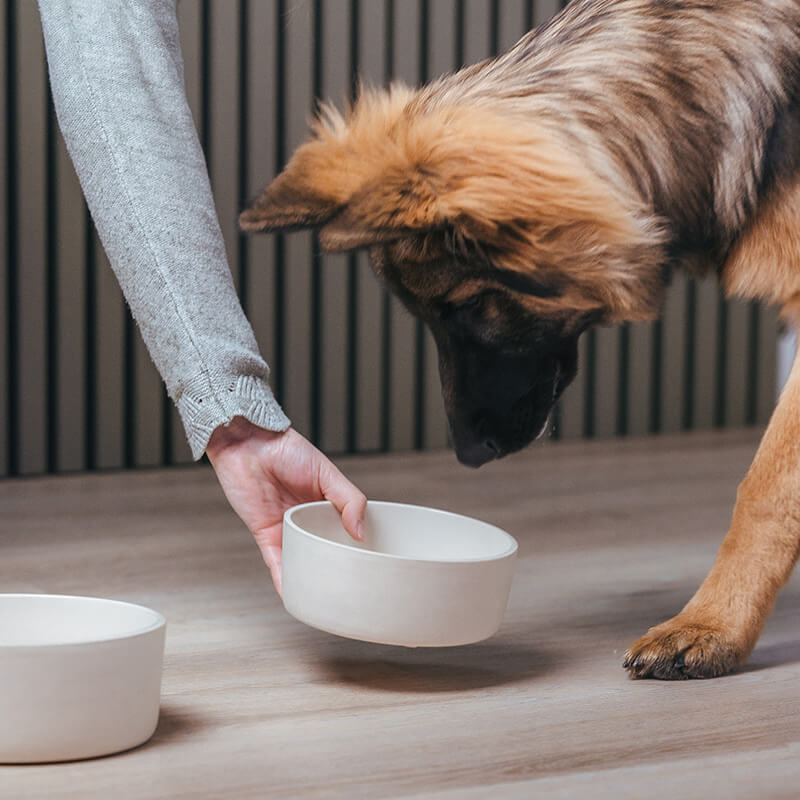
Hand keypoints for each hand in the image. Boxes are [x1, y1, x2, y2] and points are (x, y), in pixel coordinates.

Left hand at [206, 417, 366, 594]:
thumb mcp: (326, 472)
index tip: (374, 565)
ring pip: (303, 561)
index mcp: (327, 504)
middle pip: (326, 550)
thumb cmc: (285, 450)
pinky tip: (294, 595)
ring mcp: (287, 529)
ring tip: (328, 600)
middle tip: (354, 589)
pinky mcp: (265, 535)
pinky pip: (277, 563)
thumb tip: (360, 532)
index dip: (359, 546)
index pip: (348, 530)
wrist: (247, 444)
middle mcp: (308, 519)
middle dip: (337, 569)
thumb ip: (349, 499)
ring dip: (312, 579)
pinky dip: (285, 580)